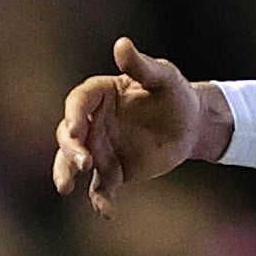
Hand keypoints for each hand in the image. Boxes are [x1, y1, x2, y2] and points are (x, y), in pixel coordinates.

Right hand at [52, 37, 221, 211]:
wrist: (191, 125)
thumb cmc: (175, 94)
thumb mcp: (164, 77)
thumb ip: (140, 66)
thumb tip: (122, 43)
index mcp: (99, 95)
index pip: (78, 103)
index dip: (74, 115)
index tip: (76, 128)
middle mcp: (92, 123)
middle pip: (69, 135)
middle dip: (70, 149)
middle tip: (82, 162)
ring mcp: (99, 148)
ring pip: (73, 163)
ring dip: (67, 173)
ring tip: (65, 188)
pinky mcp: (112, 171)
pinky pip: (100, 188)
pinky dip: (100, 200)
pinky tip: (105, 211)